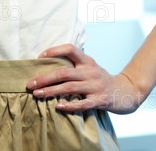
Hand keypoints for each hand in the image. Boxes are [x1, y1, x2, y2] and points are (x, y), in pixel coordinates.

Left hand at [25, 44, 144, 113]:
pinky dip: (69, 105)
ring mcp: (95, 86)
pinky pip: (82, 103)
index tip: (40, 57)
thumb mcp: (90, 67)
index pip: (70, 49)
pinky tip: (58, 106)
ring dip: (51, 91)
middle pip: (64, 72)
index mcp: (87, 61)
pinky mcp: (100, 100)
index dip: (54, 51)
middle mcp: (90, 71)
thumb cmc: (102, 79)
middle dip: (45, 78)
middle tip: (30, 83)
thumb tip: (49, 64)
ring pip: (69, 87)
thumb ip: (74, 65)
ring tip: (37, 94)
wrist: (125, 91)